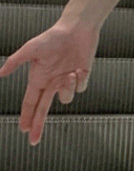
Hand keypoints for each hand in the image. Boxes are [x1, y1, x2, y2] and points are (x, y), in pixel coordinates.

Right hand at [0, 19, 98, 145]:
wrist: (76, 29)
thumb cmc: (52, 37)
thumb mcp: (31, 48)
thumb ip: (15, 62)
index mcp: (38, 78)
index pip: (30, 102)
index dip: (26, 116)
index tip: (23, 130)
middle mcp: (51, 82)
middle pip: (43, 109)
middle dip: (38, 124)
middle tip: (33, 141)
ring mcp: (66, 81)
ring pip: (66, 98)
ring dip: (67, 88)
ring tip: (70, 71)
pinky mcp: (81, 78)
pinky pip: (80, 87)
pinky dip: (80, 79)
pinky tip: (79, 67)